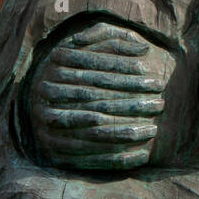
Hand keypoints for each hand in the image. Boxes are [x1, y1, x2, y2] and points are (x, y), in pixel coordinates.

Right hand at [28, 20, 175, 170]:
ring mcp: (45, 122)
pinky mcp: (51, 150)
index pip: (99, 70)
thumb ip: (113, 40)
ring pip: (94, 131)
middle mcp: (46, 91)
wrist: (38, 98)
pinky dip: (115, 159)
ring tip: (153, 130)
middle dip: (133, 104)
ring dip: (126, 132)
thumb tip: (143, 47)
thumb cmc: (75, 66)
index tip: (157, 81)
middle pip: (99, 101)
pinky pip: (88, 158)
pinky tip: (141, 156)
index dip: (130, 76)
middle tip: (161, 105)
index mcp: (57, 61)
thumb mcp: (89, 44)